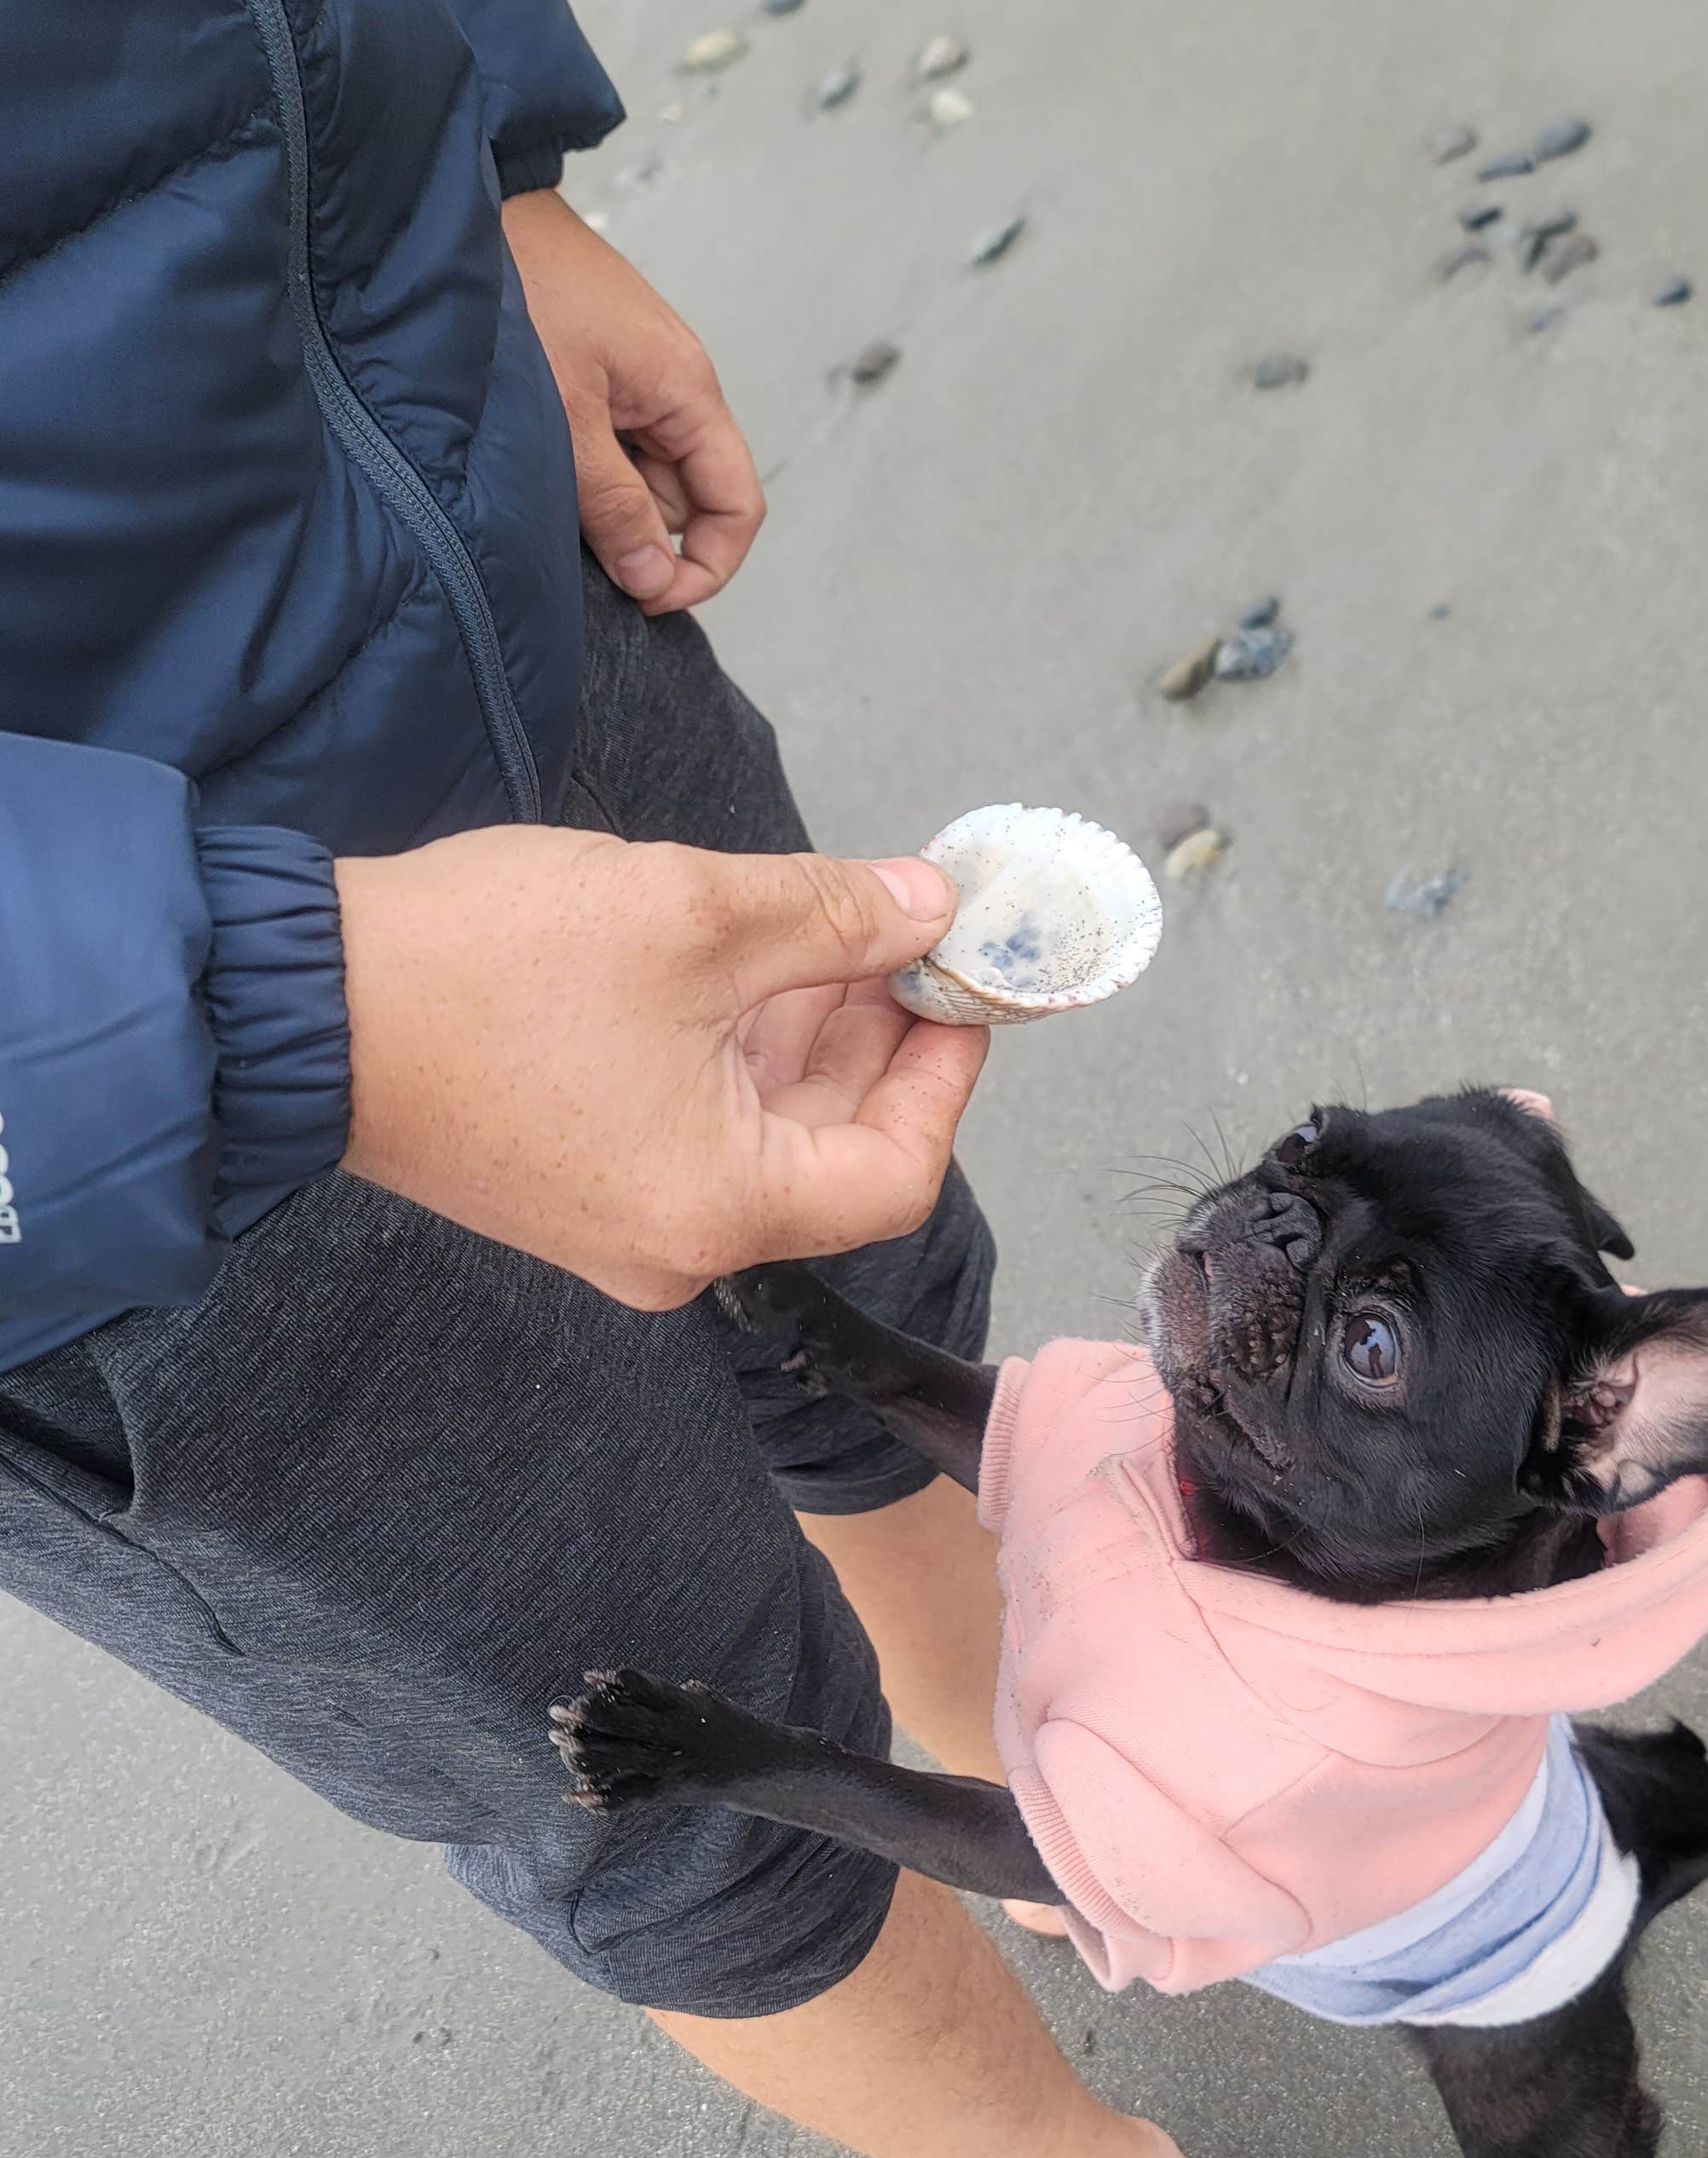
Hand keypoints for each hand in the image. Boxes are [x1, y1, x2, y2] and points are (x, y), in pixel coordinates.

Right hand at [334, 830, 986, 1304]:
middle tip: (907, 938)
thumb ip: (831, 916)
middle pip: (833, 1159)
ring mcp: (622, 1226)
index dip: (946, 1073)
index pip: (896, 1173)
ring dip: (809, 1040)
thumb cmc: (481, 969)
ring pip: (765, 1140)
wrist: (295, 1003)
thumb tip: (929, 909)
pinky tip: (748, 970)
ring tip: (830, 932)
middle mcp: (679, 1248)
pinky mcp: (576, 1187)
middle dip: (879, 1042)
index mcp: (720, 1211)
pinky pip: (696, 1132)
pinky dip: (737, 1058)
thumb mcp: (689, 915)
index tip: (962, 982)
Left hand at [501, 188, 764, 613]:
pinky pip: (607, 441)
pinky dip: (578, 464)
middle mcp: (673, 385)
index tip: (647, 598)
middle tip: (569, 532)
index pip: (735, 506)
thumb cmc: (517, 284)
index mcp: (686, 390)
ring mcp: (634, 377)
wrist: (464, 200)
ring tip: (539, 474)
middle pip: (686, 497)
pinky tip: (533, 451)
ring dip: (600, 497)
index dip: (704, 567)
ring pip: (641, 474)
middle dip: (637, 530)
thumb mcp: (565, 420)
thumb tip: (654, 580)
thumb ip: (614, 508)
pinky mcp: (595, 368)